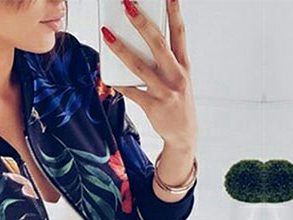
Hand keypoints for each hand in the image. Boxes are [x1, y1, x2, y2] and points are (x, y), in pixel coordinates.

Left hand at [101, 0, 196, 150]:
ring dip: (121, 49)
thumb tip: (142, 44)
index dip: (174, 12)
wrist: (184, 133)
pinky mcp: (153, 106)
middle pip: (158, 43)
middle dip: (142, 22)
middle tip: (128, 5)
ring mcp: (165, 91)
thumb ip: (166, 62)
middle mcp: (176, 75)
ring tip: (108, 35)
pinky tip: (108, 73)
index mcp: (184, 65)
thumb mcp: (179, 79)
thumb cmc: (178, 101)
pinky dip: (119, 83)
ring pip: (139, 66)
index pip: (179, 33)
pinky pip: (131, 91)